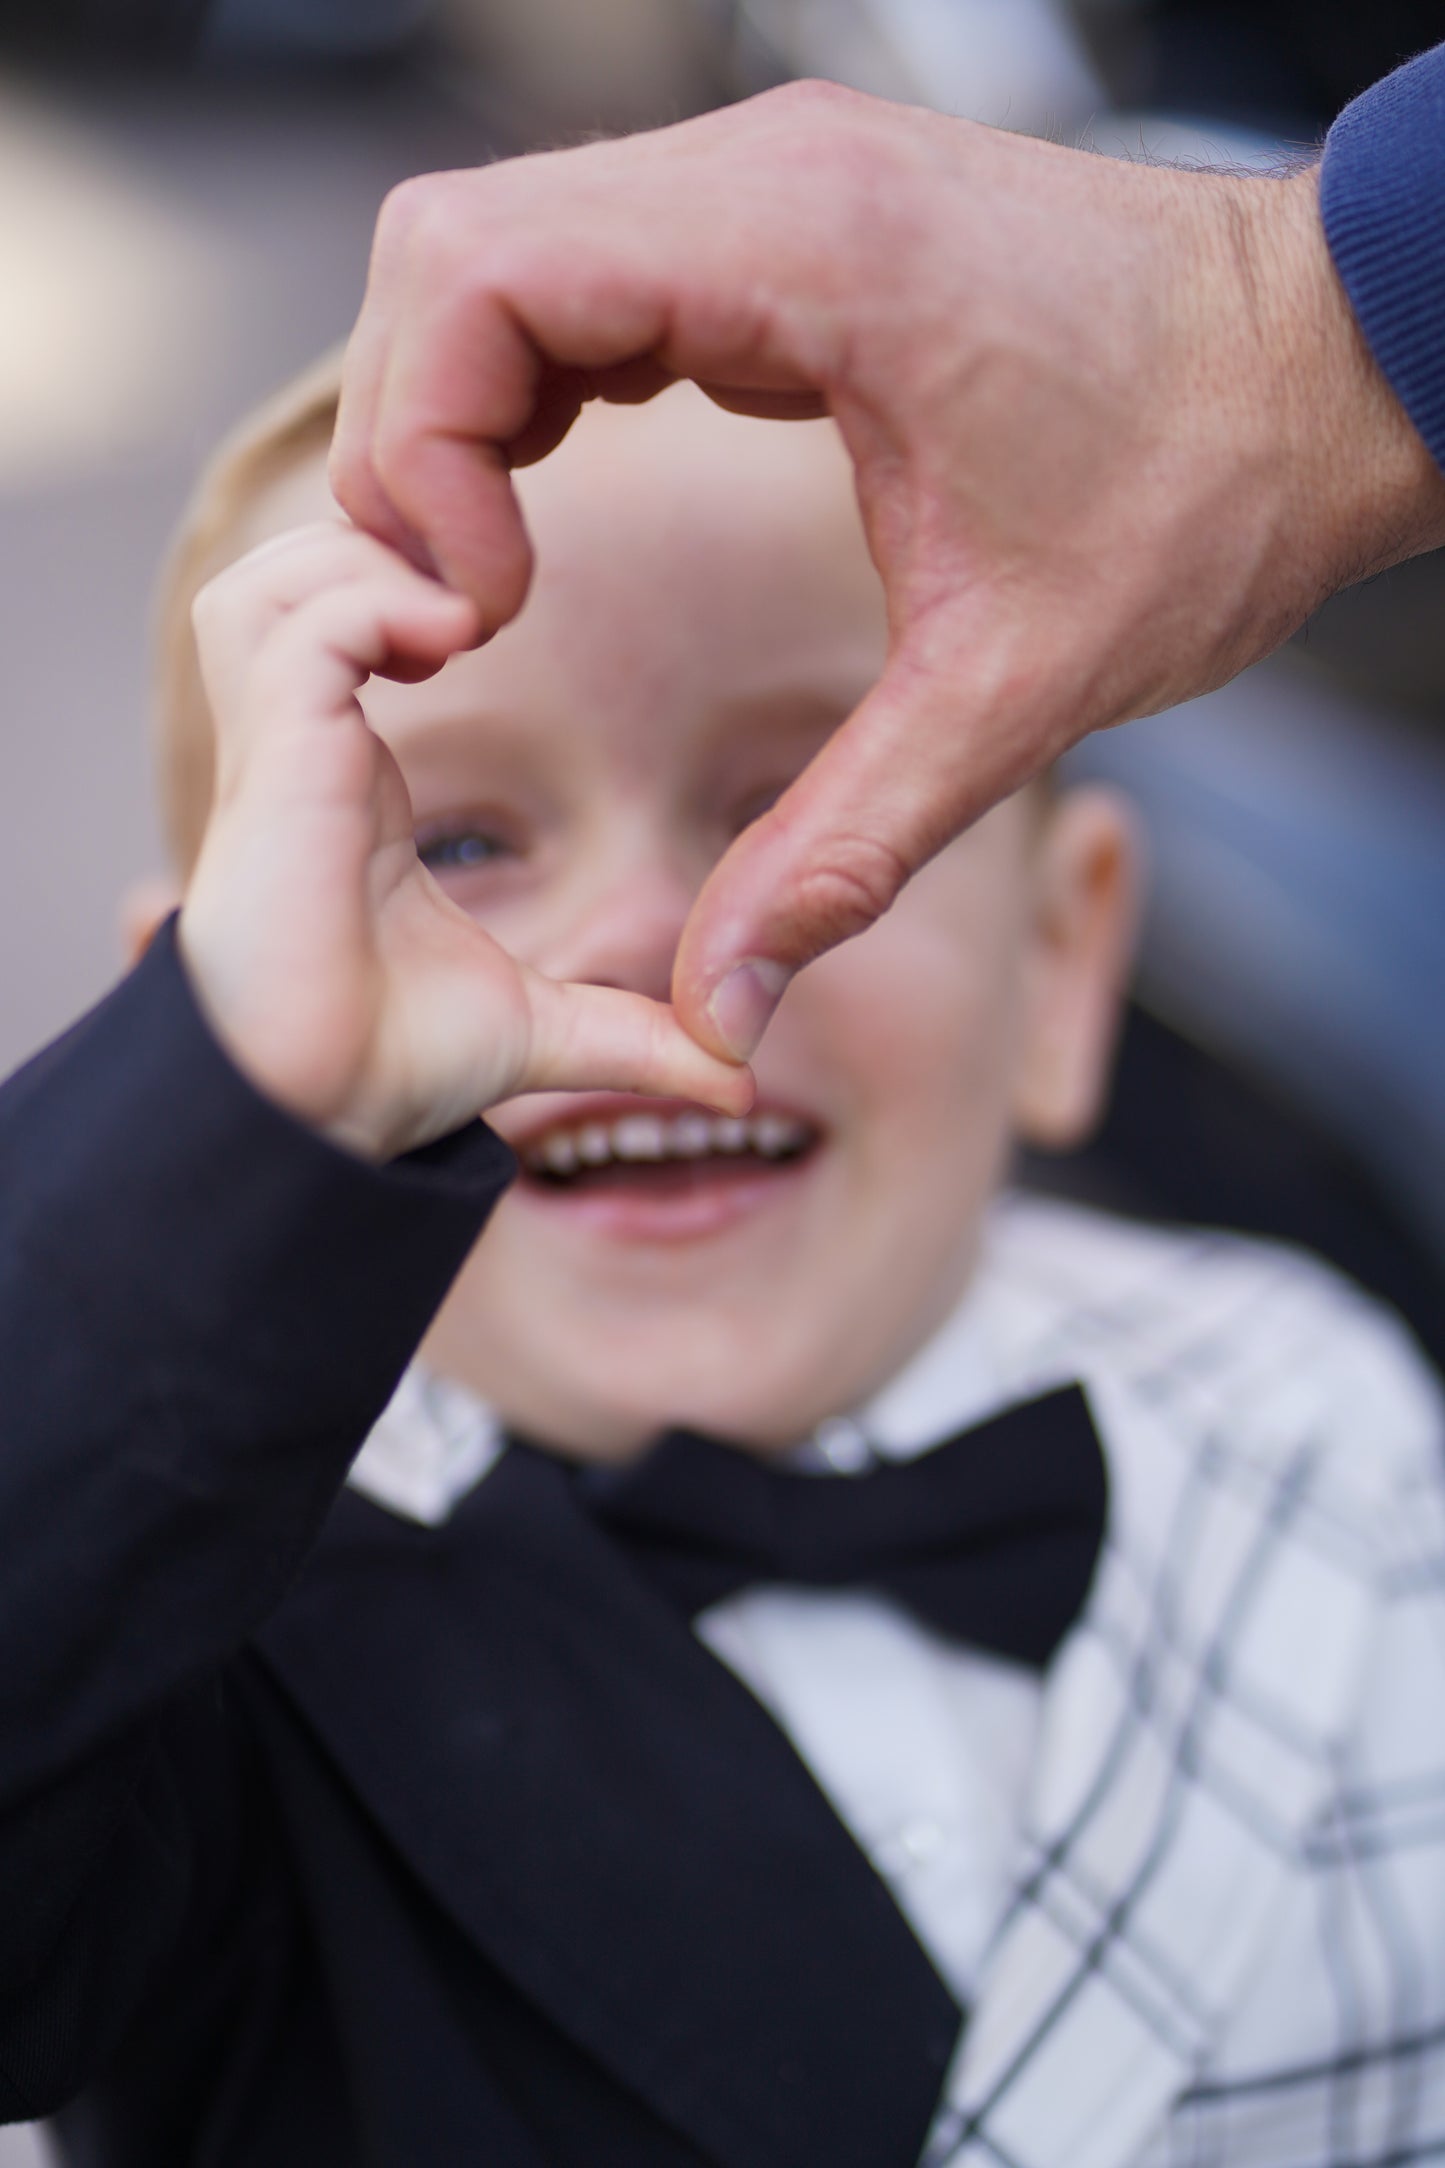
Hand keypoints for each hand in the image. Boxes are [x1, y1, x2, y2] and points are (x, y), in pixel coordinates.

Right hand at [178, 524, 751, 1159]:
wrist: (311, 1130)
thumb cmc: (387, 1077)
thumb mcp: (540, 1037)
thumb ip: (633, 1039)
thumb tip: (735, 1079)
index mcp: (348, 778)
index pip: (334, 621)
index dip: (404, 584)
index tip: (493, 617)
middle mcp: (302, 753)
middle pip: (287, 573)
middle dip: (385, 544)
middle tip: (485, 598)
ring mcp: (279, 758)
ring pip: (267, 584)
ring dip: (369, 564)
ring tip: (462, 617)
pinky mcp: (276, 773)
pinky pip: (295, 632)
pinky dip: (371, 606)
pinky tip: (451, 641)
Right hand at [331, 84, 1444, 1059]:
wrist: (1334, 364)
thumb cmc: (1209, 489)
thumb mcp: (1015, 691)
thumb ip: (843, 852)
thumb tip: (720, 1010)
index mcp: (809, 251)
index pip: (477, 275)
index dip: (423, 450)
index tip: (484, 603)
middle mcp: (771, 176)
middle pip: (454, 249)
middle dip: (415, 436)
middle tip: (470, 598)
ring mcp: (778, 181)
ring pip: (506, 245)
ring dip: (468, 408)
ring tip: (508, 563)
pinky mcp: (795, 219)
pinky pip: (595, 261)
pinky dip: (542, 374)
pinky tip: (570, 484)